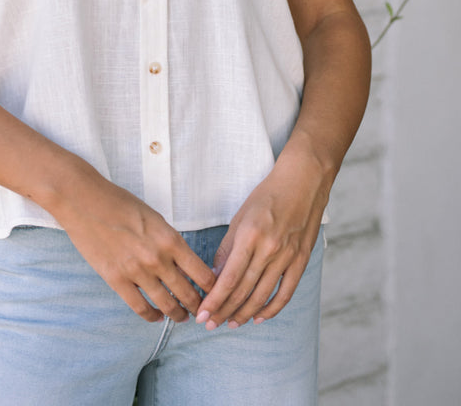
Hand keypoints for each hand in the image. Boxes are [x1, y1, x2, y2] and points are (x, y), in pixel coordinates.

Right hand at [51, 169, 216, 323]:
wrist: (85, 201)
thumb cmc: (120, 203)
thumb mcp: (154, 217)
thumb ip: (169, 241)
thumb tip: (183, 262)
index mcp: (170, 239)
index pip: (202, 274)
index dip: (213, 288)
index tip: (215, 293)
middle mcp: (157, 258)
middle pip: (188, 294)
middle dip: (199, 306)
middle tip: (203, 311)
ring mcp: (136, 272)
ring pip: (167, 305)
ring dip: (178, 315)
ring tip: (182, 317)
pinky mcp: (116, 280)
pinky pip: (141, 308)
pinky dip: (152, 316)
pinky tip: (156, 316)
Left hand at [196, 148, 328, 330]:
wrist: (303, 182)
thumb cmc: (267, 195)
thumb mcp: (240, 216)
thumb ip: (228, 248)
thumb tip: (217, 276)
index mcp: (250, 235)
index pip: (229, 277)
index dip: (215, 299)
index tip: (202, 313)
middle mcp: (269, 248)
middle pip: (244, 290)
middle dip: (225, 310)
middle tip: (210, 324)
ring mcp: (287, 256)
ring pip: (263, 295)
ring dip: (245, 313)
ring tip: (231, 324)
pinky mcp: (301, 260)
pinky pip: (286, 292)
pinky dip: (272, 308)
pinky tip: (259, 317)